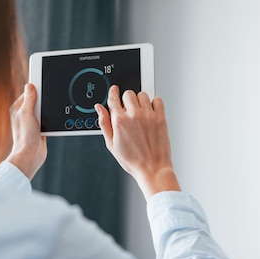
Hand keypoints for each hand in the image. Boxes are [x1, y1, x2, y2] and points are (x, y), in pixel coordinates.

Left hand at [6, 83, 46, 179]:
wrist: (30, 156)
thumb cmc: (25, 137)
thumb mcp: (27, 114)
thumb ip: (29, 99)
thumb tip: (30, 85)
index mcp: (18, 109)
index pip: (28, 92)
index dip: (36, 87)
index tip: (44, 80)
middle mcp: (24, 114)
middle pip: (37, 100)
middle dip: (43, 98)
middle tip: (49, 96)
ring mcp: (32, 121)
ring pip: (43, 109)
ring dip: (47, 109)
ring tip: (48, 110)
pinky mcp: (39, 128)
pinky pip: (47, 117)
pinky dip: (50, 117)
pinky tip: (52, 119)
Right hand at [95, 85, 180, 199]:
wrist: (152, 169)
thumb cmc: (133, 160)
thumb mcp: (111, 144)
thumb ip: (104, 123)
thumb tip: (99, 108)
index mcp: (119, 121)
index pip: (114, 98)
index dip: (113, 92)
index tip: (114, 90)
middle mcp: (134, 116)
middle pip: (128, 94)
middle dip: (126, 99)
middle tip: (129, 109)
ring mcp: (148, 116)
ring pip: (142, 95)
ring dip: (140, 100)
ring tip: (140, 111)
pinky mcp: (160, 118)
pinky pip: (157, 100)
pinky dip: (154, 103)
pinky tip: (151, 112)